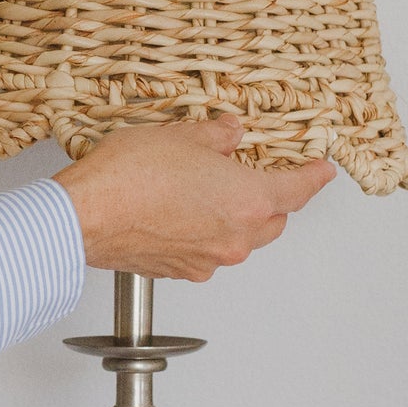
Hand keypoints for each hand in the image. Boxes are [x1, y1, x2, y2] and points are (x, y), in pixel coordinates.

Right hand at [56, 116, 335, 279]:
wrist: (84, 217)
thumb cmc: (128, 178)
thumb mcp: (180, 137)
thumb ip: (215, 137)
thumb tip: (229, 134)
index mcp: (248, 201)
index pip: (298, 191)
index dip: (314, 178)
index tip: (323, 172)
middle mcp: (235, 238)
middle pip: (274, 222)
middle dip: (274, 200)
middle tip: (259, 175)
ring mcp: (208, 260)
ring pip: (240, 241)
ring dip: (237, 220)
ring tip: (209, 192)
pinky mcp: (180, 272)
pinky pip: (209, 254)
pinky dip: (206, 236)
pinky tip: (182, 213)